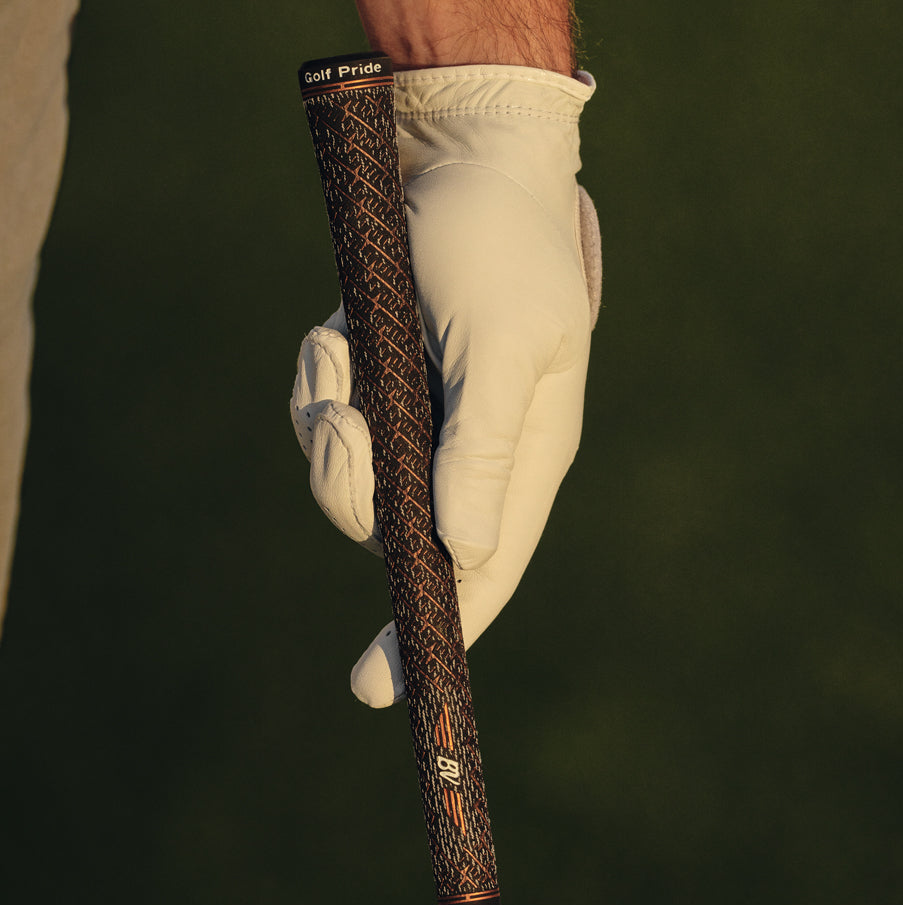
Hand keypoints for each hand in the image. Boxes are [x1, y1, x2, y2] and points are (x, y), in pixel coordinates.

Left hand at [291, 65, 599, 706]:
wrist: (465, 156)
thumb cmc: (499, 245)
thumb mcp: (503, 344)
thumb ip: (484, 450)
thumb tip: (465, 554)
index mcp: (524, 457)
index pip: (483, 571)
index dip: (437, 632)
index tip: (378, 690)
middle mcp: (472, 452)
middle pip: (395, 530)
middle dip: (349, 490)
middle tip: (340, 427)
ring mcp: (423, 419)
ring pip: (351, 475)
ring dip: (327, 421)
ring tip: (340, 350)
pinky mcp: (382, 381)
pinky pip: (329, 414)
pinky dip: (319, 379)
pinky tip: (336, 331)